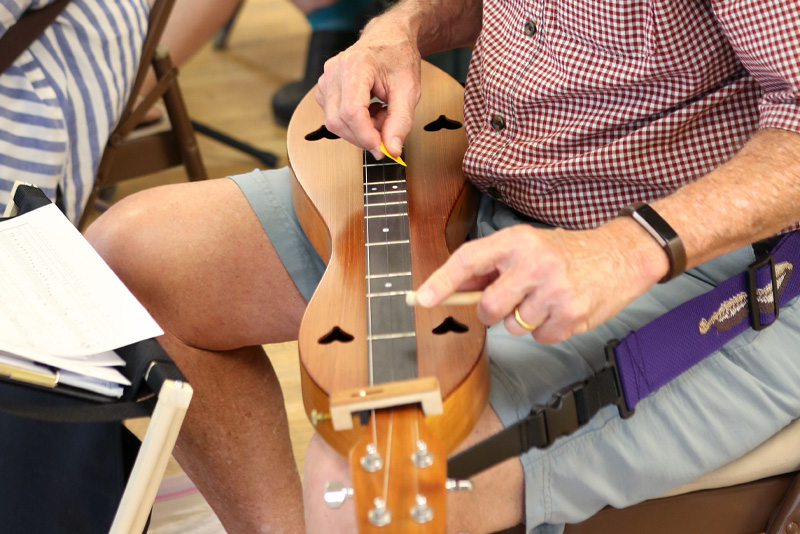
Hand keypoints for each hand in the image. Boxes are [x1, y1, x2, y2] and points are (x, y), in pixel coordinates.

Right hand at [315, 17, 421, 159]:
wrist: (389, 38)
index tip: (382, 149)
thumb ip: (401, 121)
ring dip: (360, 129)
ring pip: (334, 122)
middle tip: (387, 128)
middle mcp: (334, 71)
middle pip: (339, 121)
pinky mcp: (324, 89)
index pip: (351, 112)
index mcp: (355, 65)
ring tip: (380, 113)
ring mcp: (325, 80)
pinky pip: (334, 117)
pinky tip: (369, 110)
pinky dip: (353, 123)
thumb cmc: (399, 59)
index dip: (366, 136)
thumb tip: (392, 149)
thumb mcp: (409, 90)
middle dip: (364, 135)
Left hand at [414, 221, 667, 343]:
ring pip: (513, 327)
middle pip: (488, 308)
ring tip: (546, 300)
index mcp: (516, 241)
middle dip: (494, 312)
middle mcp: (533, 263)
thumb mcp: (526, 246)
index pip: (468, 260)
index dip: (442, 281)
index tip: (423, 299)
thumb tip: (450, 288)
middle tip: (513, 300)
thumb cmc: (566, 253)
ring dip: (524, 320)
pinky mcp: (571, 314)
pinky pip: (539, 338)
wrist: (620, 255)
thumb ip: (490, 266)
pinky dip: (547, 330)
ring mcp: (553, 290)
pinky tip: (561, 310)